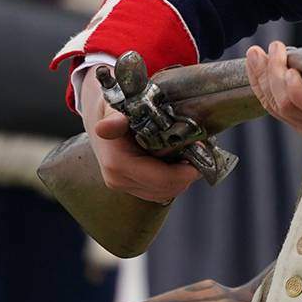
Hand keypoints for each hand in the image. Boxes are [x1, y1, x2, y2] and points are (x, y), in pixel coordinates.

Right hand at [79, 76, 199, 203]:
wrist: (99, 116)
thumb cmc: (112, 108)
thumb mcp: (115, 108)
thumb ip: (115, 120)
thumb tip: (106, 127)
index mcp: (116, 163)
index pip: (160, 179)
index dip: (185, 172)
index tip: (201, 152)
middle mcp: (117, 179)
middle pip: (165, 188)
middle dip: (187, 173)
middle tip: (202, 152)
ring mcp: (122, 185)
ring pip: (164, 193)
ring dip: (181, 177)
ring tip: (191, 155)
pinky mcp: (129, 187)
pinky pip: (157, 191)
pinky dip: (172, 179)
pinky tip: (178, 161)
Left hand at [245, 12, 301, 138]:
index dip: (300, 92)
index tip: (290, 69)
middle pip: (290, 107)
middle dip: (275, 76)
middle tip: (274, 48)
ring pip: (277, 108)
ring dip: (262, 79)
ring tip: (256, 53)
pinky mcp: (298, 122)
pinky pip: (273, 108)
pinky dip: (260, 87)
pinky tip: (255, 66)